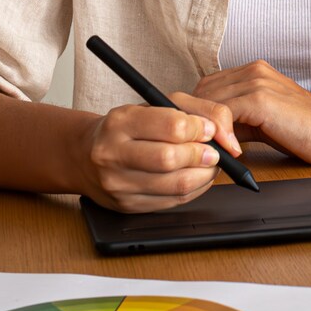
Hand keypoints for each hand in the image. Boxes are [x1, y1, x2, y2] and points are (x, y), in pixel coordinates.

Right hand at [70, 93, 242, 212]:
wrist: (85, 155)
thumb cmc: (128, 128)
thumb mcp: (157, 105)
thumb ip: (198, 111)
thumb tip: (224, 136)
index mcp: (120, 121)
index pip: (171, 126)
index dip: (199, 128)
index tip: (209, 130)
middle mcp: (113, 153)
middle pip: (171, 159)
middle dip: (202, 155)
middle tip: (213, 152)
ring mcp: (118, 183)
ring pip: (176, 185)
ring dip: (203, 175)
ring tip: (208, 164)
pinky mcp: (127, 206)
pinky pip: (173, 202)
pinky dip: (194, 190)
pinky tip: (196, 178)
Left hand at [194, 60, 310, 166]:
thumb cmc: (304, 131)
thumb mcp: (261, 122)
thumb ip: (235, 121)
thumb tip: (206, 134)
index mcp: (252, 71)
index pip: (205, 86)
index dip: (196, 112)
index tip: (196, 136)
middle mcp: (251, 70)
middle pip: (199, 91)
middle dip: (194, 121)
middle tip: (199, 148)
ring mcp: (256, 81)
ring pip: (207, 101)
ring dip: (204, 130)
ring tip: (212, 152)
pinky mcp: (261, 98)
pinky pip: (223, 114)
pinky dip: (220, 134)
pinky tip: (232, 152)